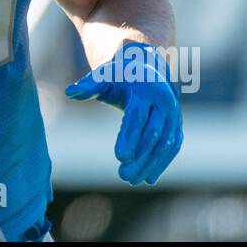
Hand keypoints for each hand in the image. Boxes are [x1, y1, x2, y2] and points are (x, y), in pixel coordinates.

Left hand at [65, 41, 182, 185]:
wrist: (146, 65)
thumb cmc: (120, 73)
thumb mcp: (104, 75)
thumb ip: (89, 85)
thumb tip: (70, 92)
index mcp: (145, 88)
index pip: (137, 117)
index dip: (130, 137)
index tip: (120, 157)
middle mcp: (163, 101)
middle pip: (153, 133)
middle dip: (140, 156)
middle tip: (124, 176)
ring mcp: (174, 113)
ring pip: (166, 143)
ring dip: (152, 164)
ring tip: (133, 180)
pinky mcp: (176, 123)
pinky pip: (173, 145)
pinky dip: (162, 162)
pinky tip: (149, 178)